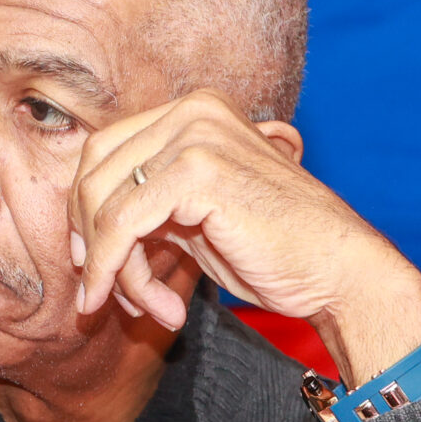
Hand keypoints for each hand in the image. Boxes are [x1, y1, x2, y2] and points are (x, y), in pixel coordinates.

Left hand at [67, 91, 420, 382]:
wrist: (340, 272)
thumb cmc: (274, 252)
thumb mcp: (195, 219)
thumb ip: (146, 207)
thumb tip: (80, 233)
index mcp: (193, 112)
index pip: (104, 152)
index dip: (86, 214)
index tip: (95, 269)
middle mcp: (192, 110)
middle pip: (93, 172)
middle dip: (90, 242)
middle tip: (105, 296)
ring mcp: (196, 134)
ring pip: (106, 206)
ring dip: (116, 271)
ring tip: (150, 310)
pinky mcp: (199, 171)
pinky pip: (123, 226)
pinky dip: (121, 273)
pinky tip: (158, 308)